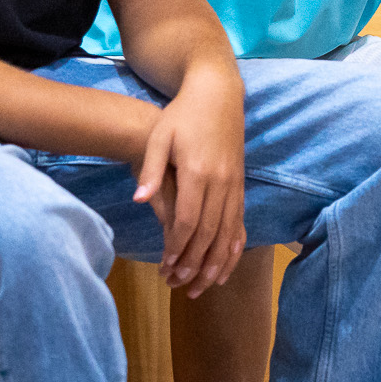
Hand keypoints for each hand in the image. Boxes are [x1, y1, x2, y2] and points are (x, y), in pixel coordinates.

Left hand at [132, 66, 246, 297]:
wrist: (217, 94)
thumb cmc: (182, 115)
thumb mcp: (160, 137)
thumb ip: (151, 170)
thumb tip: (140, 200)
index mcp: (198, 172)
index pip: (188, 220)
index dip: (177, 247)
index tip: (166, 267)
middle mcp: (221, 182)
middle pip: (209, 233)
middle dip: (193, 263)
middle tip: (178, 285)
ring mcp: (234, 185)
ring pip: (228, 233)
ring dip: (215, 263)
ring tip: (201, 286)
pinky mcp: (240, 185)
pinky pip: (240, 223)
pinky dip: (234, 248)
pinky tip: (226, 267)